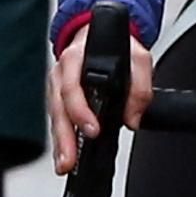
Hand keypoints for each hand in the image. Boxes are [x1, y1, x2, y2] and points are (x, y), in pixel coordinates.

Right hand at [49, 26, 155, 166]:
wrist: (98, 33)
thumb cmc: (114, 44)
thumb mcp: (137, 56)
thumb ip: (140, 86)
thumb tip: (133, 118)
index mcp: (75, 58)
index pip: (72, 87)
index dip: (81, 110)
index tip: (93, 129)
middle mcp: (61, 73)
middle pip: (58, 108)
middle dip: (64, 136)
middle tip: (70, 158)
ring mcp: (56, 87)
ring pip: (55, 117)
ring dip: (60, 142)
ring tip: (65, 163)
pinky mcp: (58, 99)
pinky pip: (58, 120)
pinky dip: (61, 139)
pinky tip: (65, 155)